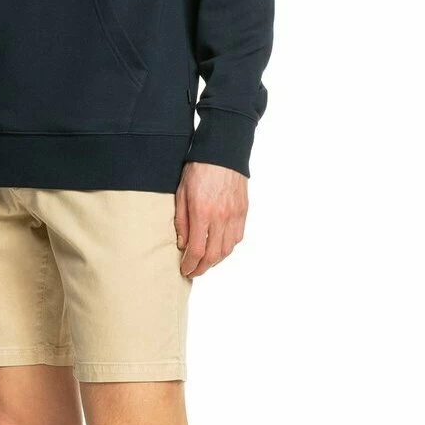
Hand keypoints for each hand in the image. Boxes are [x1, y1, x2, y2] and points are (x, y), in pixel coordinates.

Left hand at [173, 162, 248, 277]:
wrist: (222, 152)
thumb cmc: (198, 169)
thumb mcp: (181, 193)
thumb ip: (181, 221)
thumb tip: (183, 244)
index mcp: (202, 212)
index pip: (197, 250)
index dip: (190, 265)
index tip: (185, 270)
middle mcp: (221, 217)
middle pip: (214, 255)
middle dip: (202, 268)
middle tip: (193, 272)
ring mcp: (234, 215)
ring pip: (228, 249)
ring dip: (216, 261)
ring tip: (205, 263)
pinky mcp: (243, 211)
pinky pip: (237, 238)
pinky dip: (228, 248)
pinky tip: (219, 249)